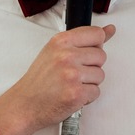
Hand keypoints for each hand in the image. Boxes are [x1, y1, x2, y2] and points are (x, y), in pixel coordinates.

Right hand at [0, 24, 115, 134]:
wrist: (24, 104)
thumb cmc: (39, 80)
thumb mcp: (55, 52)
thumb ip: (82, 40)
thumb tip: (109, 30)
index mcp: (61, 41)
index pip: (96, 34)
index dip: (95, 46)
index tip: (88, 53)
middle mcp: (66, 56)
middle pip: (101, 56)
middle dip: (92, 67)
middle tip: (74, 73)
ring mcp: (72, 75)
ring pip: (100, 75)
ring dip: (89, 83)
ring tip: (71, 85)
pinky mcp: (77, 93)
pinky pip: (96, 92)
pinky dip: (87, 97)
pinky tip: (72, 95)